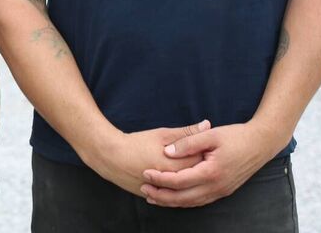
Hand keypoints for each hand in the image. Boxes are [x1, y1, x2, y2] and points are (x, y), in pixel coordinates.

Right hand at [84, 121, 209, 196]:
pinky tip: (178, 181)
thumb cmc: (136, 142)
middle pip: (195, 176)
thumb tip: (207, 125)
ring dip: (188, 180)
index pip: (202, 162)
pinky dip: (176, 189)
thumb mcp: (162, 134)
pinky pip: (170, 196)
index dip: (207, 154)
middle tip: (203, 157)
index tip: (209, 148)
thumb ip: (186, 132)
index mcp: (176, 165)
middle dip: (200, 167)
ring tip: (188, 168)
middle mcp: (172, 182)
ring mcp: (162, 191)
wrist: (110, 157)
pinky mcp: (153, 196)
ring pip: (183, 189)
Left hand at [141, 121, 281, 207]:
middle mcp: (217, 186)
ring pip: (192, 202)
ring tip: (154, 197)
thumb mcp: (211, 135)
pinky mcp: (224, 190)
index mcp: (212, 172)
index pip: (179, 180)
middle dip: (162, 196)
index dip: (160, 178)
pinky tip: (175, 198)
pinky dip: (185, 201)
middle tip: (144, 190)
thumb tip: (167, 151)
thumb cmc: (236, 136)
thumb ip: (188, 142)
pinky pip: (200, 201)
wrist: (262, 144)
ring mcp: (222, 191)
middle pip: (183, 197)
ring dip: (172, 201)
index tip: (145, 173)